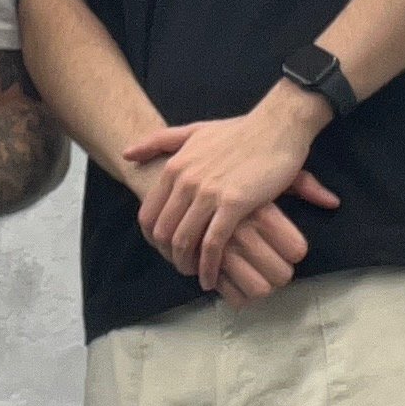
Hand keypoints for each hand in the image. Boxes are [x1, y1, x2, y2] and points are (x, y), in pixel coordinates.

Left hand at [124, 85, 340, 291]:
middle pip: (163, 232)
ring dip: (186, 264)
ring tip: (195, 275)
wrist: (277, 127)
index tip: (165, 249)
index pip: (148, 214)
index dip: (152, 238)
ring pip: (184, 241)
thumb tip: (126, 154)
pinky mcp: (234, 204)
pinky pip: (213, 244)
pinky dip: (208, 266)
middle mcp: (186, 180)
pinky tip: (211, 278)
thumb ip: (159, 141)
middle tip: (181, 266)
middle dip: (168, 255)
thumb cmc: (239, 131)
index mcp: (175, 166)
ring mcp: (209, 193)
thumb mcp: (193, 131)